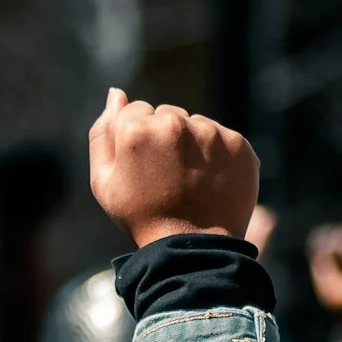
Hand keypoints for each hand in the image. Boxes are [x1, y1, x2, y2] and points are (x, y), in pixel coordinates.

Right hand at [88, 90, 257, 247]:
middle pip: (167, 113)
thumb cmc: (141, 215)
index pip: (135, 111)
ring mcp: (211, 132)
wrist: (190, 247)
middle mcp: (175, 122)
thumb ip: (102, 132)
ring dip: (192, 144)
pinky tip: (209, 181)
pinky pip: (223, 137)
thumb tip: (116, 94)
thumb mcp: (102, 181)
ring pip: (196, 124)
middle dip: (165, 136)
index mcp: (136, 129)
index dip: (137, 140)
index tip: (144, 166)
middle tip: (166, 176)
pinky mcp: (238, 144)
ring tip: (189, 181)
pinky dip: (217, 155)